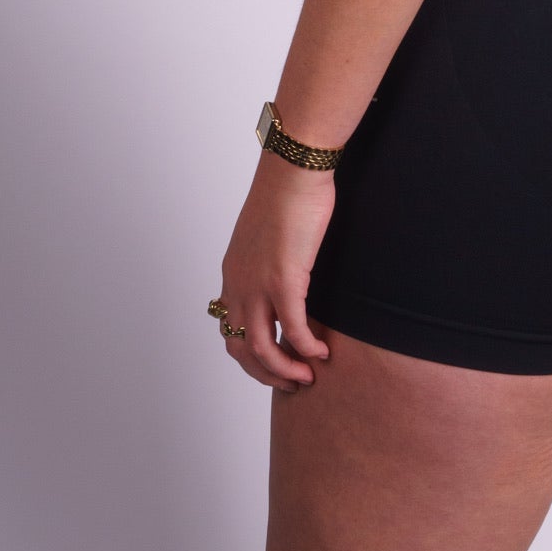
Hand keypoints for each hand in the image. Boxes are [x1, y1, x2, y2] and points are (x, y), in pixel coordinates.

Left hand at [215, 153, 336, 390]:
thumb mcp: (266, 232)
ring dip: (284, 371)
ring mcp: (258, 284)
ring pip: (262, 349)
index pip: (229, 327)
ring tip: (307, 376)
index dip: (250, 352)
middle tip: (291, 381)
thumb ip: (268, 258)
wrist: (293, 169)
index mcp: (232, 272)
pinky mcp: (283, 280)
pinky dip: (307, 349)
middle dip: (265, 373)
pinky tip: (322, 353)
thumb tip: (286, 271)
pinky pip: (293, 330)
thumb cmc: (286, 191)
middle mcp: (238, 283)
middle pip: (240, 348)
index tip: (274, 360)